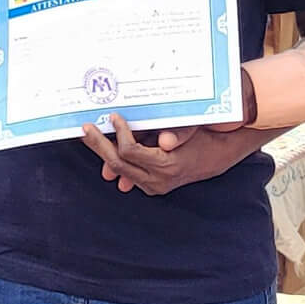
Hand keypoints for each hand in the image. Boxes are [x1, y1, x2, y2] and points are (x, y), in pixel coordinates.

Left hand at [81, 115, 248, 194]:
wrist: (218, 157)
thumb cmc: (203, 137)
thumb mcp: (192, 129)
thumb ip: (179, 132)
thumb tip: (165, 139)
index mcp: (167, 166)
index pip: (130, 152)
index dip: (119, 134)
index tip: (114, 117)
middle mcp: (158, 180)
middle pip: (119, 164)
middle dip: (100, 145)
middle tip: (86, 128)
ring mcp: (154, 186)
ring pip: (120, 171)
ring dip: (103, 153)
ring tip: (89, 136)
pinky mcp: (151, 186)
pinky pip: (127, 174)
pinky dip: (114, 160)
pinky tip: (103, 147)